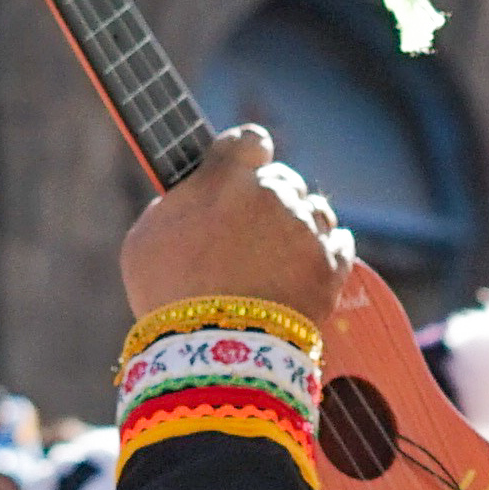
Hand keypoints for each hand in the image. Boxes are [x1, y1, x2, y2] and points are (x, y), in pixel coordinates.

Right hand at [121, 124, 347, 327]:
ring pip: (315, 209)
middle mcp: (270, 194)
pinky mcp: (330, 265)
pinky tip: (316, 261)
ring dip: (302, 224)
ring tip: (284, 253)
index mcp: (225, 177)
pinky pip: (341, 243)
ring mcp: (304, 228)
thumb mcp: (147, 238)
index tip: (245, 168)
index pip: (250, 140)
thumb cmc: (167, 294)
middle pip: (283, 179)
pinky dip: (329, 250)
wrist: (213, 349)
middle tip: (257, 229)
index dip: (248, 154)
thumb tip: (191, 200)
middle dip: (272, 199)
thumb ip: (175, 206)